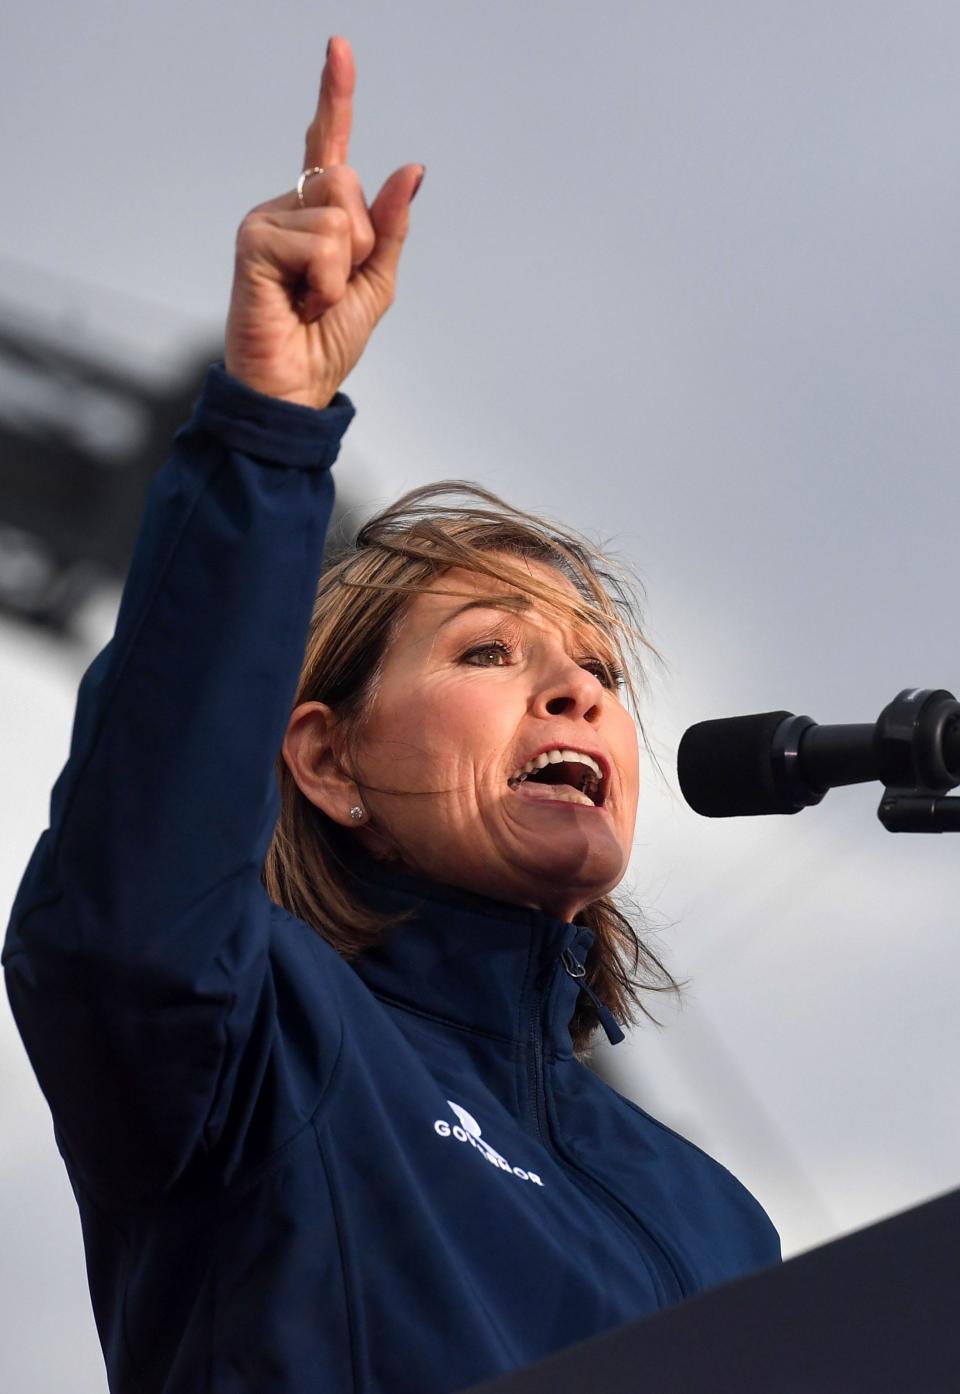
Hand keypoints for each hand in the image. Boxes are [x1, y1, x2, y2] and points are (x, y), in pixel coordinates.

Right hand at [224, 36, 422, 408]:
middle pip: (349, 182)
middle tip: (332, 287)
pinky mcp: (253, 240)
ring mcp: (267, 220)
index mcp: (317, 214)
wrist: (296, 387)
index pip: (330, 146)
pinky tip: (298, 302)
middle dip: (362, 243)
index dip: (336, 97)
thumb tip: (412, 168)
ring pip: (340, 215)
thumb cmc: (327, 341)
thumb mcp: (376, 282)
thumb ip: (391, 227)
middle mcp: (289, 207)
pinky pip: (319, 242)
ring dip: (341, 269)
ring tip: (313, 298)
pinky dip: (323, 281)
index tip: (340, 48)